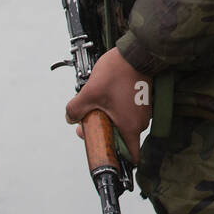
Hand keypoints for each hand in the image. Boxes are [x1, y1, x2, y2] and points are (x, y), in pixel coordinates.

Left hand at [64, 47, 150, 163]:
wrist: (135, 53)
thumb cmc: (118, 73)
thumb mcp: (89, 93)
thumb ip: (75, 109)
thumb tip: (71, 118)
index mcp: (130, 126)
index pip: (131, 157)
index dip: (117, 160)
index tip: (104, 155)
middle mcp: (140, 122)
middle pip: (121, 139)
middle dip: (103, 134)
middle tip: (87, 122)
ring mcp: (142, 111)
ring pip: (122, 124)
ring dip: (108, 120)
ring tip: (94, 105)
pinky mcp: (142, 102)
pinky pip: (127, 113)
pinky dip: (116, 110)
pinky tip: (105, 97)